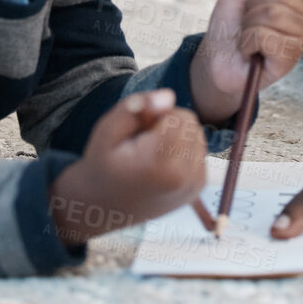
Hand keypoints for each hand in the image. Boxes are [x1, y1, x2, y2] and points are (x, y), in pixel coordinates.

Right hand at [49, 89, 205, 245]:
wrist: (105, 207)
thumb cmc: (103, 165)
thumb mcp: (107, 130)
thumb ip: (135, 107)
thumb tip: (169, 95)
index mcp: (161, 164)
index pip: (180, 116)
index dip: (156, 117)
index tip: (136, 135)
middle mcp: (185, 178)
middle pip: (191, 124)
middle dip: (169, 125)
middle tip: (141, 144)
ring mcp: (194, 185)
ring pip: (197, 135)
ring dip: (176, 137)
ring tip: (149, 154)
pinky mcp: (199, 187)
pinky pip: (198, 150)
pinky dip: (182, 150)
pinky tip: (160, 164)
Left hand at [191, 0, 302, 122]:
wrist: (216, 59)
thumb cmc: (230, 23)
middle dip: (254, 4)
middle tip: (248, 20)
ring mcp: (301, 38)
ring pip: (273, 13)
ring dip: (249, 24)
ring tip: (248, 36)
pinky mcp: (290, 58)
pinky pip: (265, 35)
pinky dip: (247, 41)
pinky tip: (250, 50)